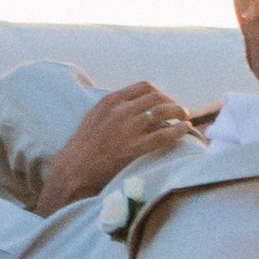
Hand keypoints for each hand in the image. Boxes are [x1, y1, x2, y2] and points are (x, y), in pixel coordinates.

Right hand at [37, 84, 200, 212]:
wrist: (72, 170)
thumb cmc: (83, 147)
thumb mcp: (94, 118)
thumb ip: (113, 109)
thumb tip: (136, 107)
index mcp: (110, 101)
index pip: (144, 87)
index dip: (160, 93)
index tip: (165, 101)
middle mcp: (120, 111)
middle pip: (157, 98)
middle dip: (172, 103)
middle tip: (179, 112)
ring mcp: (127, 129)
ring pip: (163, 112)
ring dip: (178, 113)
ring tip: (185, 119)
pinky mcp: (133, 148)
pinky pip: (163, 135)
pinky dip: (178, 130)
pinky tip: (185, 130)